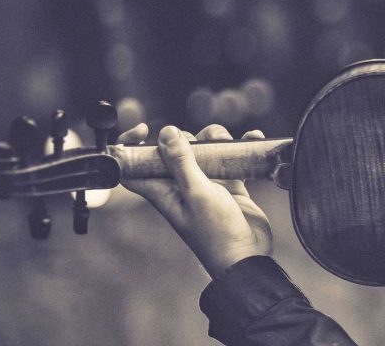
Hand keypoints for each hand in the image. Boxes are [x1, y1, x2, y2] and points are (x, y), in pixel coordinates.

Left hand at [118, 123, 272, 277]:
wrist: (247, 256)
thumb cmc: (216, 232)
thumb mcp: (197, 193)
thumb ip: (182, 162)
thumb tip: (166, 132)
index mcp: (163, 190)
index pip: (134, 166)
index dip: (131, 147)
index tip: (146, 129)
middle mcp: (181, 187)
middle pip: (175, 151)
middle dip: (189, 137)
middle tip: (203, 142)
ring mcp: (207, 186)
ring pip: (205, 152)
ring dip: (218, 140)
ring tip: (232, 143)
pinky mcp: (230, 187)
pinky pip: (231, 161)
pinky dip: (241, 149)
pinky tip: (253, 140)